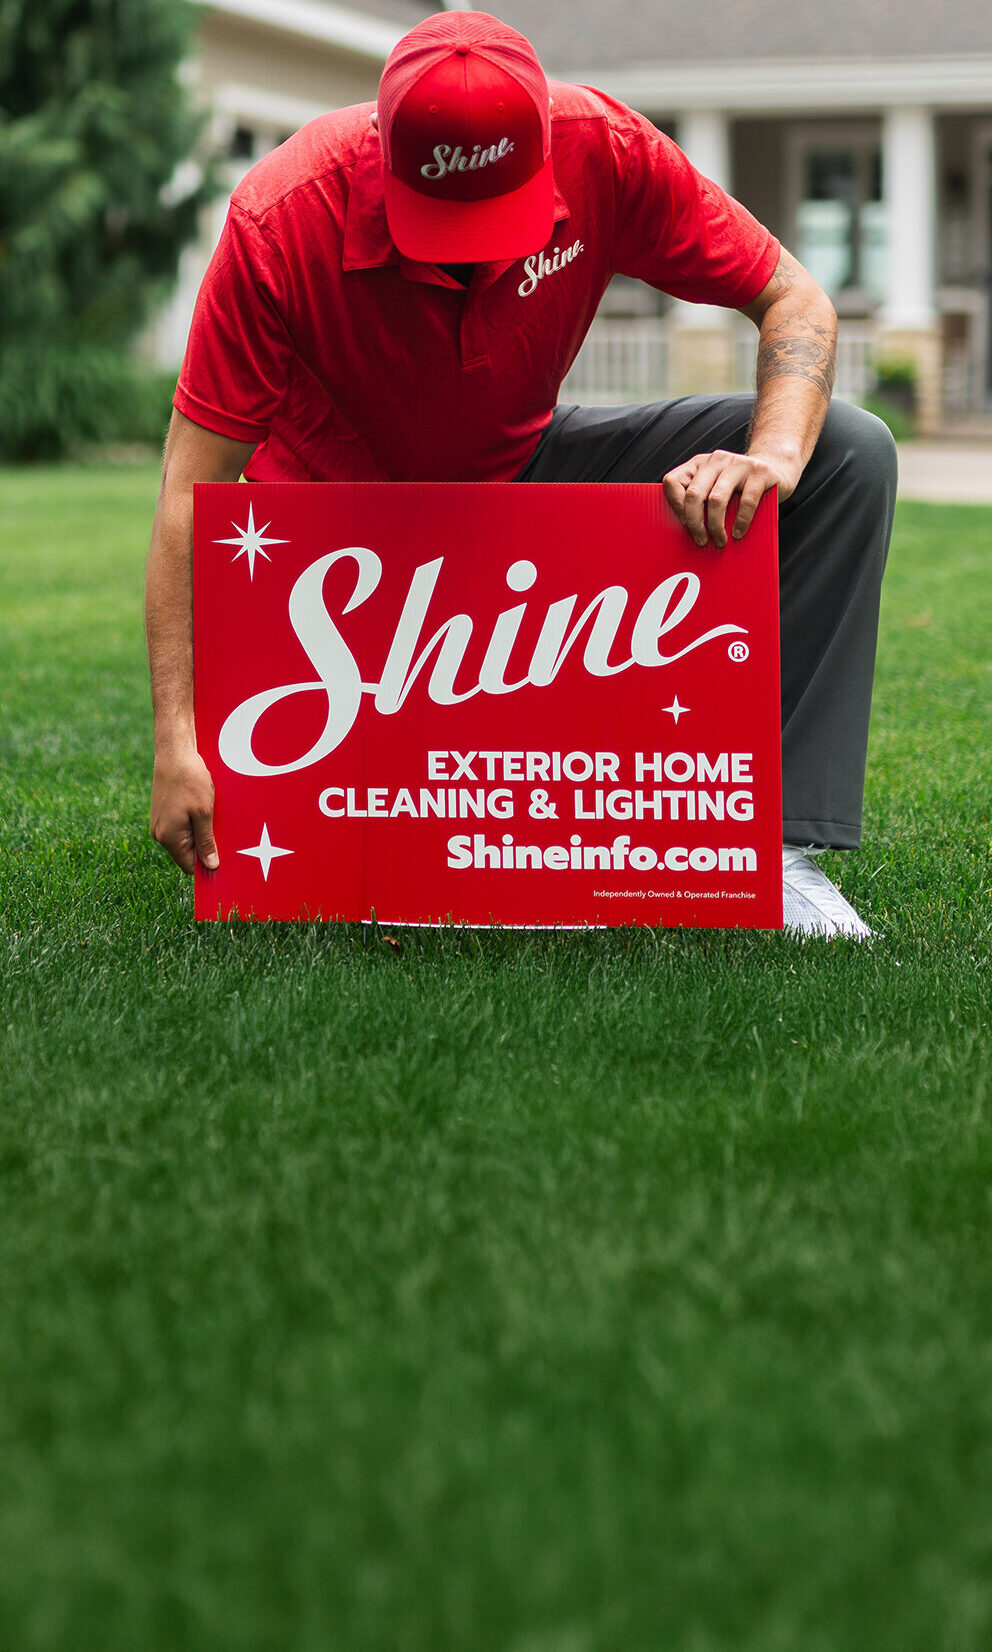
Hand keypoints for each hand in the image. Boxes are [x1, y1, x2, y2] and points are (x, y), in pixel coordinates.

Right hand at [150, 746, 218, 874]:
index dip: (206, 862)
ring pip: (185, 839)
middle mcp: (160, 834)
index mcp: (169, 838)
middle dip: (204, 845)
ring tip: (210, 814)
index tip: (223, 856)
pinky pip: (181, 826)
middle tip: (220, 830)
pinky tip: (201, 807)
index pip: (189, 866)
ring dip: (200, 831)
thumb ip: (206, 842)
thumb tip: (210, 866)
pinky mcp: (162, 813)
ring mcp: (159, 823)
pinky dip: (193, 821)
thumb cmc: (189, 782)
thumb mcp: (204, 814)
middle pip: (187, 853)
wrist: (174, 754)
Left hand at [663, 448, 801, 548]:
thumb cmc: (740, 488)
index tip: (684, 525)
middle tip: (701, 541)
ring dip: (716, 527)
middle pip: (694, 494)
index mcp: (699, 464)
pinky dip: (740, 522)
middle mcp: (716, 460)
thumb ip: (700, 501)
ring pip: (717, 500)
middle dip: (695, 523)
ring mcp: (739, 464)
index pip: (673, 482)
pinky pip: (746, 502)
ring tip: (719, 541)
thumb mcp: (715, 488)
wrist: (776, 470)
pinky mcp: (760, 472)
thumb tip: (685, 533)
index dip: (676, 507)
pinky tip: (738, 533)